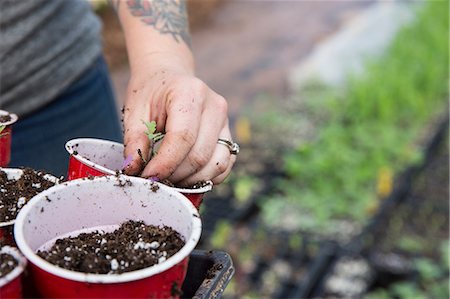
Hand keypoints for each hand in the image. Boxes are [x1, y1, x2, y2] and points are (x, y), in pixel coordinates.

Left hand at [123, 60, 235, 186]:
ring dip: (191, 180)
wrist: (168, 77)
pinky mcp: (228, 135)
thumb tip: (132, 170)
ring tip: (169, 179)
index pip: (183, 137)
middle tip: (155, 181)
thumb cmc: (151, 93)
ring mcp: (225, 121)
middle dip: (175, 175)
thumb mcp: (135, 111)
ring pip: (216, 165)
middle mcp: (214, 106)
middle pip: (200, 155)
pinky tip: (186, 177)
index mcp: (190, 93)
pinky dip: (206, 178)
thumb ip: (134, 141)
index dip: (165, 164)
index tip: (148, 178)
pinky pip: (224, 165)